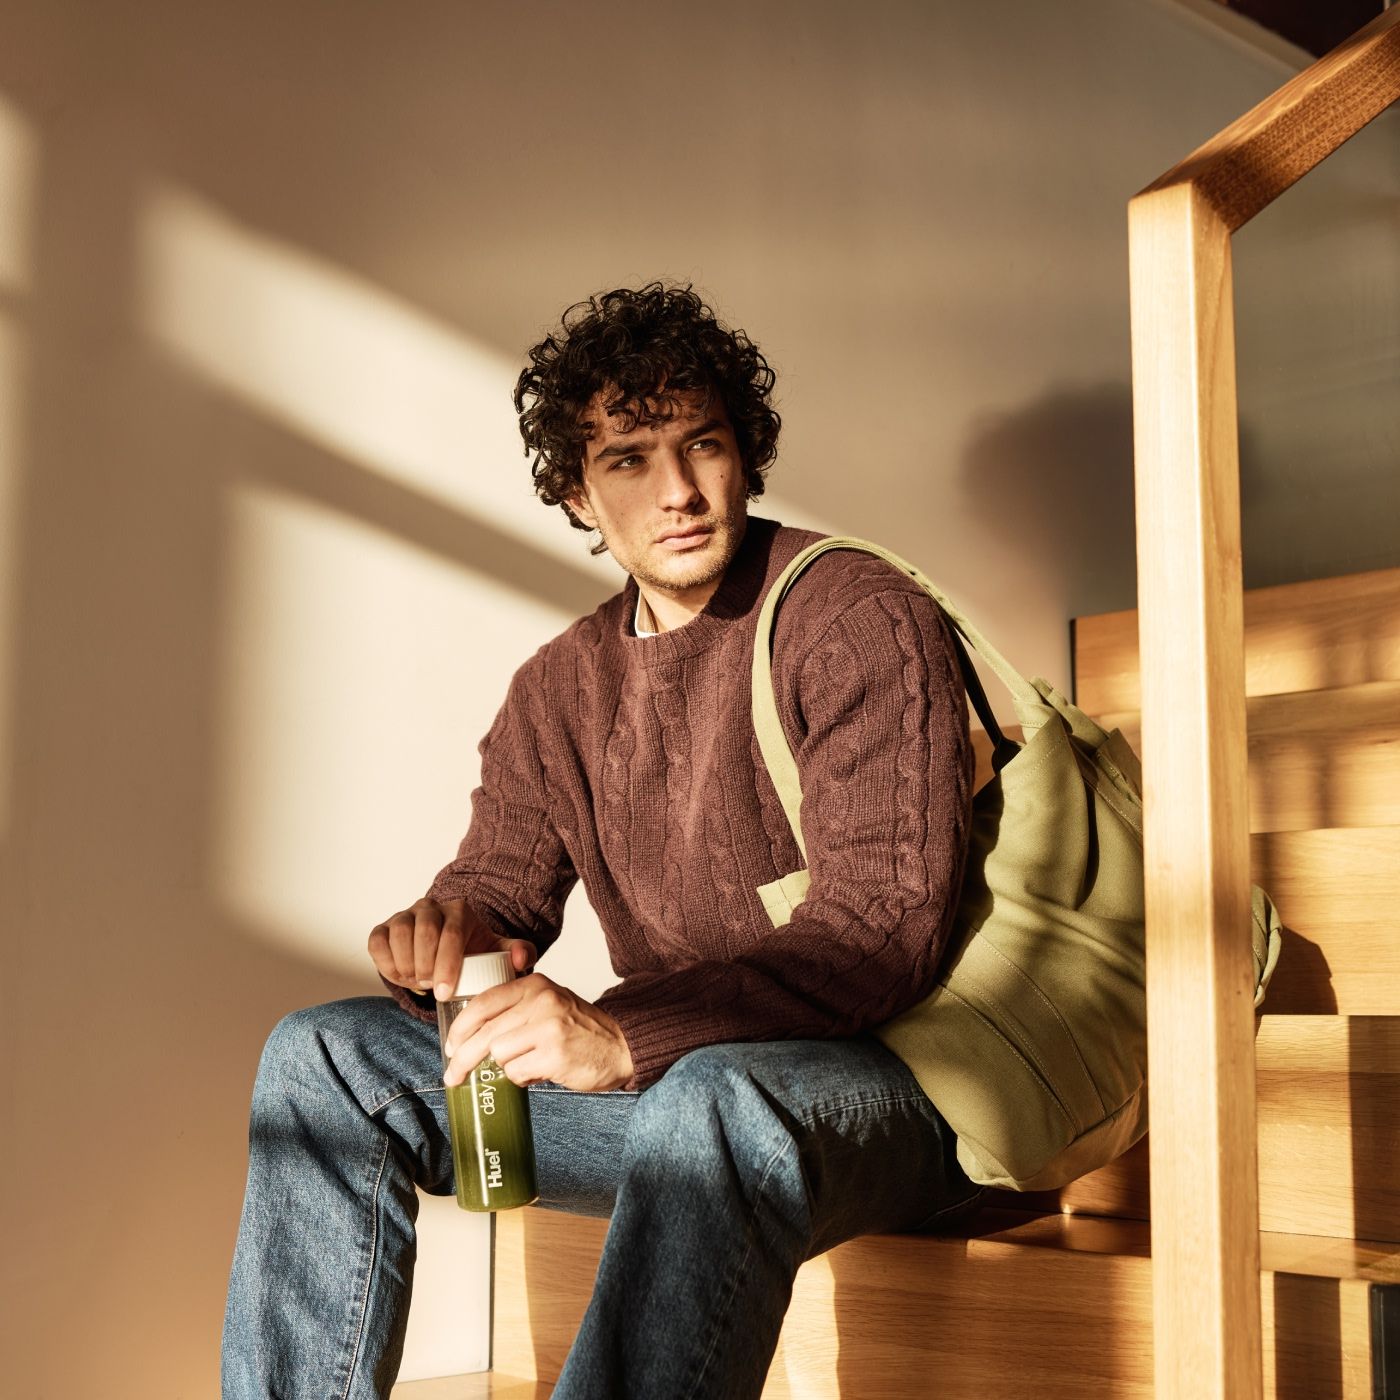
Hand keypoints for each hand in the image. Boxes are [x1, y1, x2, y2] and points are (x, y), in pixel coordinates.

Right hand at [368, 897, 535, 999]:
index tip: (445, 992)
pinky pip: (377, 941)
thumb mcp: (497, 952)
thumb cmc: (472, 952)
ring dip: (406, 965)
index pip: (452, 933)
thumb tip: (520, 958)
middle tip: (432, 988)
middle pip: (425, 932)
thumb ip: (518, 953)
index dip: (447, 965)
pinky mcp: (384, 928)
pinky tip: (400, 977)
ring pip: (399, 934)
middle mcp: (430, 907)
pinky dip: (386, 963)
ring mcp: (405, 915)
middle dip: (427, 966)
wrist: (447, 950)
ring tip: (419, 983)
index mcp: (460, 911)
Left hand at [442, 972, 633, 1092]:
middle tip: (454, 1075)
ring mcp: (548, 1028)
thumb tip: (470, 1033)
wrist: (620, 1045)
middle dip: (463, 1058)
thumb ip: (516, 1007)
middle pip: (485, 1033)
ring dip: (507, 1066)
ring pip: (499, 1055)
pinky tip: (539, 1071)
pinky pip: (517, 1073)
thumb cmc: (580, 1028)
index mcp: (535, 985)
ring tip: (527, 1064)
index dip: (461, 1027)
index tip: (451, 1044)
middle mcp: (541, 1002)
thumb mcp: (549, 1002)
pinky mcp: (554, 1055)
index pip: (484, 1003)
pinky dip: (522, 1078)